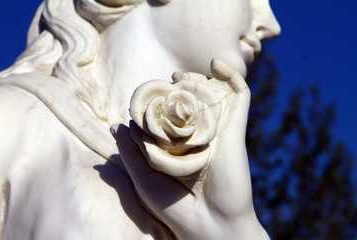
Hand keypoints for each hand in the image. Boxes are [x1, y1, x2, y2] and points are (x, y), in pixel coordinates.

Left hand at [111, 59, 268, 239]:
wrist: (208, 225)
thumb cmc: (175, 207)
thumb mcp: (144, 177)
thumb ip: (131, 151)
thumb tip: (118, 126)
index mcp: (180, 148)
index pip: (171, 116)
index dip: (160, 101)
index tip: (146, 95)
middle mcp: (200, 138)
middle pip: (192, 102)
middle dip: (179, 87)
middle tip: (168, 81)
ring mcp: (219, 132)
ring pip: (213, 95)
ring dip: (198, 80)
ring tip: (181, 77)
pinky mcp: (236, 129)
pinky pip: (240, 96)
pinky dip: (232, 76)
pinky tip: (217, 64)